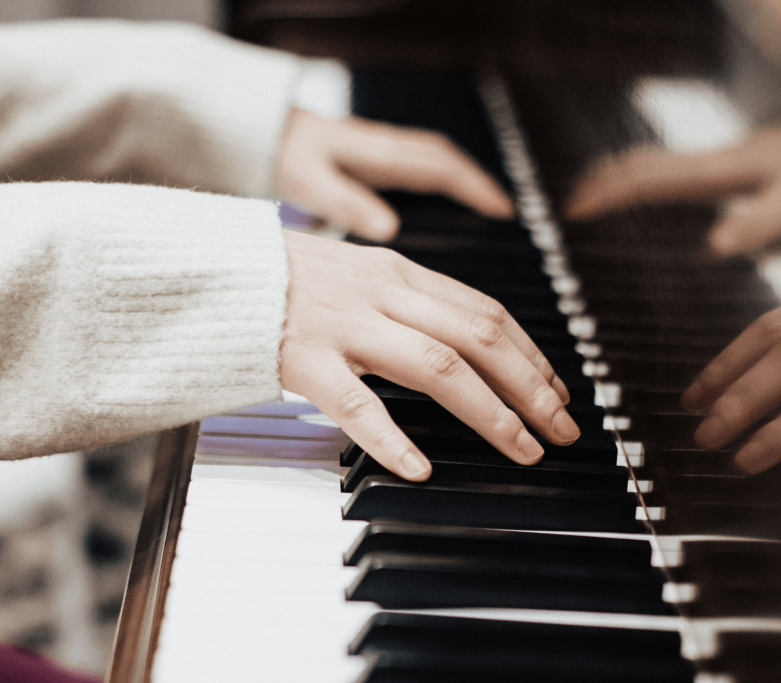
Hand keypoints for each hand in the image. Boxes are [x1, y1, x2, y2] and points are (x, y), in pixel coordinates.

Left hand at [274, 108, 514, 241]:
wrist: (253, 129)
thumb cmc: (278, 155)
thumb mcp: (309, 182)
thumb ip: (346, 203)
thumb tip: (389, 228)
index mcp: (377, 154)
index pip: (440, 167)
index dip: (474, 188)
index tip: (501, 211)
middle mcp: (383, 148)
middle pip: (445, 160)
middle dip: (477, 182)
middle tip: (503, 211)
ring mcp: (376, 150)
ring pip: (431, 160)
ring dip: (460, 179)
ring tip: (481, 208)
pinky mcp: (366, 157)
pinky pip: (414, 165)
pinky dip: (436, 179)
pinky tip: (434, 202)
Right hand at [279, 229, 578, 480]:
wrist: (218, 269)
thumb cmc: (290, 280)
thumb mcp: (362, 274)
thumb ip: (412, 301)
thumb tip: (470, 338)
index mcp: (401, 273)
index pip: (486, 312)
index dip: (531, 354)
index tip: (557, 390)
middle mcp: (383, 294)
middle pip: (478, 337)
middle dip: (531, 386)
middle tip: (562, 428)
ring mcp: (346, 326)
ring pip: (437, 366)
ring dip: (490, 412)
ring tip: (522, 449)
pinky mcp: (305, 360)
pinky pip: (356, 403)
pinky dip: (391, 437)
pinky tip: (419, 468)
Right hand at [565, 124, 780, 254]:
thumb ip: (758, 224)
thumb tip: (718, 242)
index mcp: (710, 173)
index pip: (645, 180)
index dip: (607, 194)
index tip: (575, 210)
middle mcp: (698, 163)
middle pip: (634, 166)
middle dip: (596, 184)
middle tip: (566, 208)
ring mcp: (699, 160)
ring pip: (642, 162)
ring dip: (609, 176)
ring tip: (582, 197)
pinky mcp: (705, 165)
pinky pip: (656, 166)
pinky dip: (629, 175)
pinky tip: (626, 191)